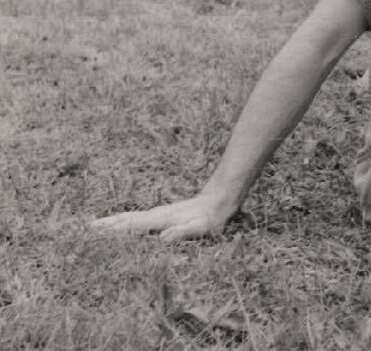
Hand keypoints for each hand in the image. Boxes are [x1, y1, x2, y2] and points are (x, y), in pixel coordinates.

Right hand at [90, 193, 236, 240]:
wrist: (219, 200)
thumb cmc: (210, 219)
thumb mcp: (199, 228)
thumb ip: (182, 233)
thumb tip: (163, 239)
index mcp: (160, 220)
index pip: (132, 226)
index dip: (114, 232)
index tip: (94, 234)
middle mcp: (155, 215)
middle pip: (125, 220)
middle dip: (105, 226)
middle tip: (83, 230)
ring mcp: (157, 214)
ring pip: (129, 217)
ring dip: (111, 222)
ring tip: (93, 226)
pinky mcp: (161, 215)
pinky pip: (137, 219)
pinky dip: (122, 221)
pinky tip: (119, 223)